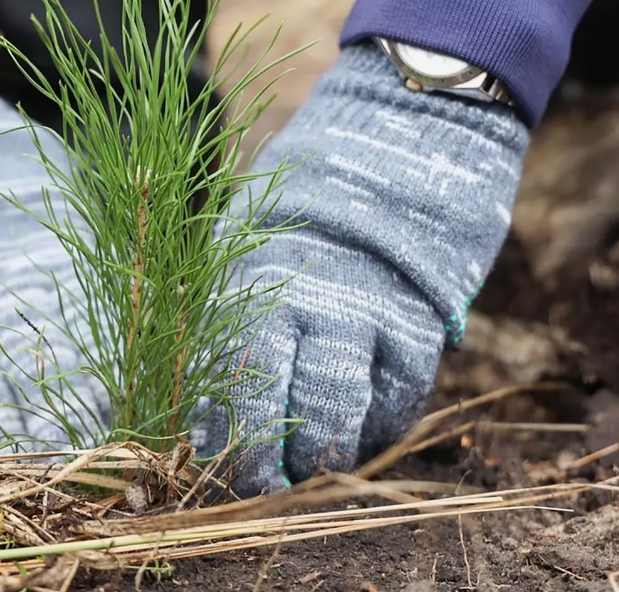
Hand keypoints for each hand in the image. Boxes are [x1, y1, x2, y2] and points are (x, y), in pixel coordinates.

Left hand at [200, 42, 529, 495]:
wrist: (405, 127)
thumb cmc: (313, 187)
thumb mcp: (250, 226)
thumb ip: (229, 297)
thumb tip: (198, 380)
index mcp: (250, 276)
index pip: (223, 380)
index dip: (220, 437)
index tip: (214, 470)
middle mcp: (304, 301)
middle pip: (278, 410)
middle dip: (267, 466)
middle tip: (265, 491)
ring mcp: (366, 312)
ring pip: (341, 416)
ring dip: (325, 457)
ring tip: (314, 470)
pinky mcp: (419, 318)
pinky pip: (400, 398)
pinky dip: (381, 427)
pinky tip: (366, 431)